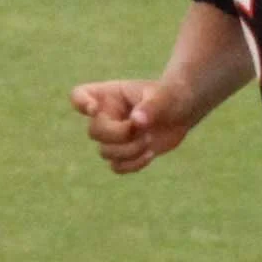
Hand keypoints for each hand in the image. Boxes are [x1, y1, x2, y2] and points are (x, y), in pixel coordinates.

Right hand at [70, 79, 193, 173]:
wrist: (182, 112)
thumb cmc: (171, 96)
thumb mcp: (164, 96)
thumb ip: (151, 107)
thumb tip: (137, 122)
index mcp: (109, 95)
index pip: (79, 95)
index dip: (81, 104)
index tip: (94, 109)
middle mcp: (106, 115)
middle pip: (93, 131)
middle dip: (118, 134)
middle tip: (142, 129)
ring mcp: (114, 136)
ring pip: (105, 152)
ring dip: (129, 150)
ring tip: (149, 141)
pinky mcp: (125, 153)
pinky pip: (117, 167)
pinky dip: (133, 164)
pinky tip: (150, 154)